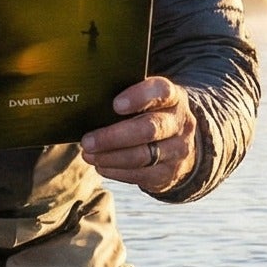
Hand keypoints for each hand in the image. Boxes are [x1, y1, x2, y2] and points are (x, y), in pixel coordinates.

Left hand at [80, 76, 196, 192]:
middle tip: (87, 141)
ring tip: (88, 154)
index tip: (115, 105)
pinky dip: (116, 171)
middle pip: (149, 129)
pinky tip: (101, 165)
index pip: (161, 91)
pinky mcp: (169, 173)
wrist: (178, 142)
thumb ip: (126, 96)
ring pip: (142, 156)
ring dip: (110, 157)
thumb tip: (90, 103)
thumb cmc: (151, 114)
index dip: (139, 97)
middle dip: (113, 137)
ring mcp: (177, 150)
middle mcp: (179, 123)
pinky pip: (140, 175)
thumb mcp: (147, 99)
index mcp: (173, 97)